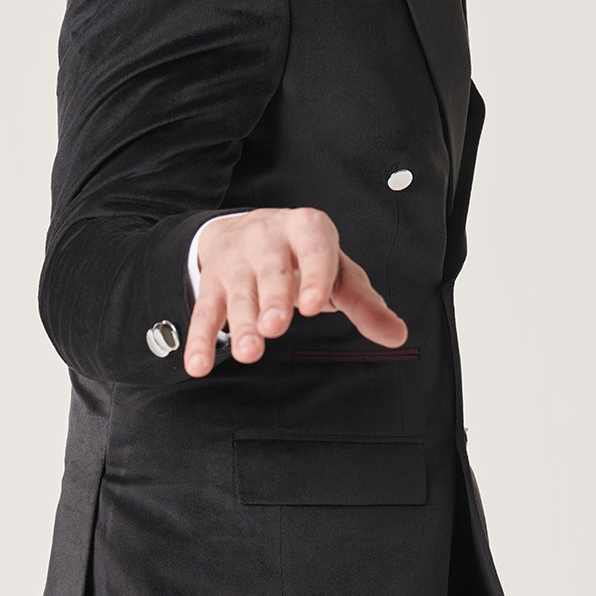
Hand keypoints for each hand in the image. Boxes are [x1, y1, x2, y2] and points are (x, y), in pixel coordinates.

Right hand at [183, 207, 407, 376]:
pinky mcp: (212, 283)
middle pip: (271, 270)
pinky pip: (204, 312)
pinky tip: (199, 366)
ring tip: (249, 353)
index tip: (313, 304)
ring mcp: (237, 261)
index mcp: (307, 229)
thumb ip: (365, 304)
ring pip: (237, 293)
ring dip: (241, 324)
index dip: (313, 275)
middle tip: (277, 327)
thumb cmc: (305, 255)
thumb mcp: (338, 271)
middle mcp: (268, 238)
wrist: (248, 230)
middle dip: (273, 298)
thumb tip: (397, 335)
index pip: (314, 249)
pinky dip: (201, 340)